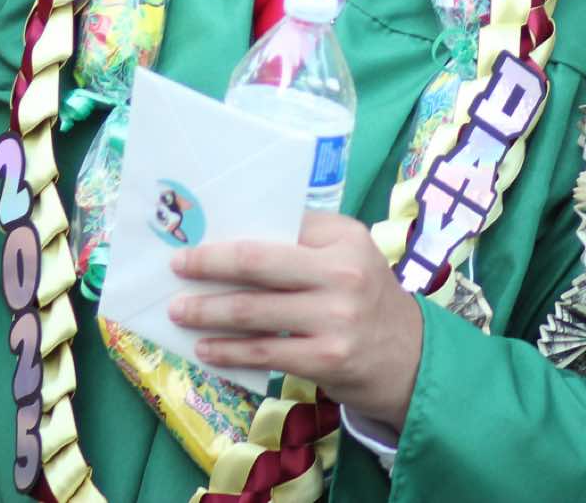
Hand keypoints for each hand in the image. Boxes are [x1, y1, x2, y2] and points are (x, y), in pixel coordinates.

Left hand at [169, 211, 424, 428]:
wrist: (409, 357)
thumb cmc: (364, 297)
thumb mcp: (350, 256)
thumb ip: (305, 241)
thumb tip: (231, 234)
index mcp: (345, 238)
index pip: (279, 226)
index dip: (233, 230)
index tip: (197, 234)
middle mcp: (343, 274)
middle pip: (258, 263)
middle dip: (208, 264)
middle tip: (176, 266)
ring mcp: (335, 319)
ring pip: (252, 312)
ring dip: (207, 312)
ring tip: (179, 311)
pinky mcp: (326, 359)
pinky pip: (263, 352)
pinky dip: (228, 351)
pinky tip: (205, 348)